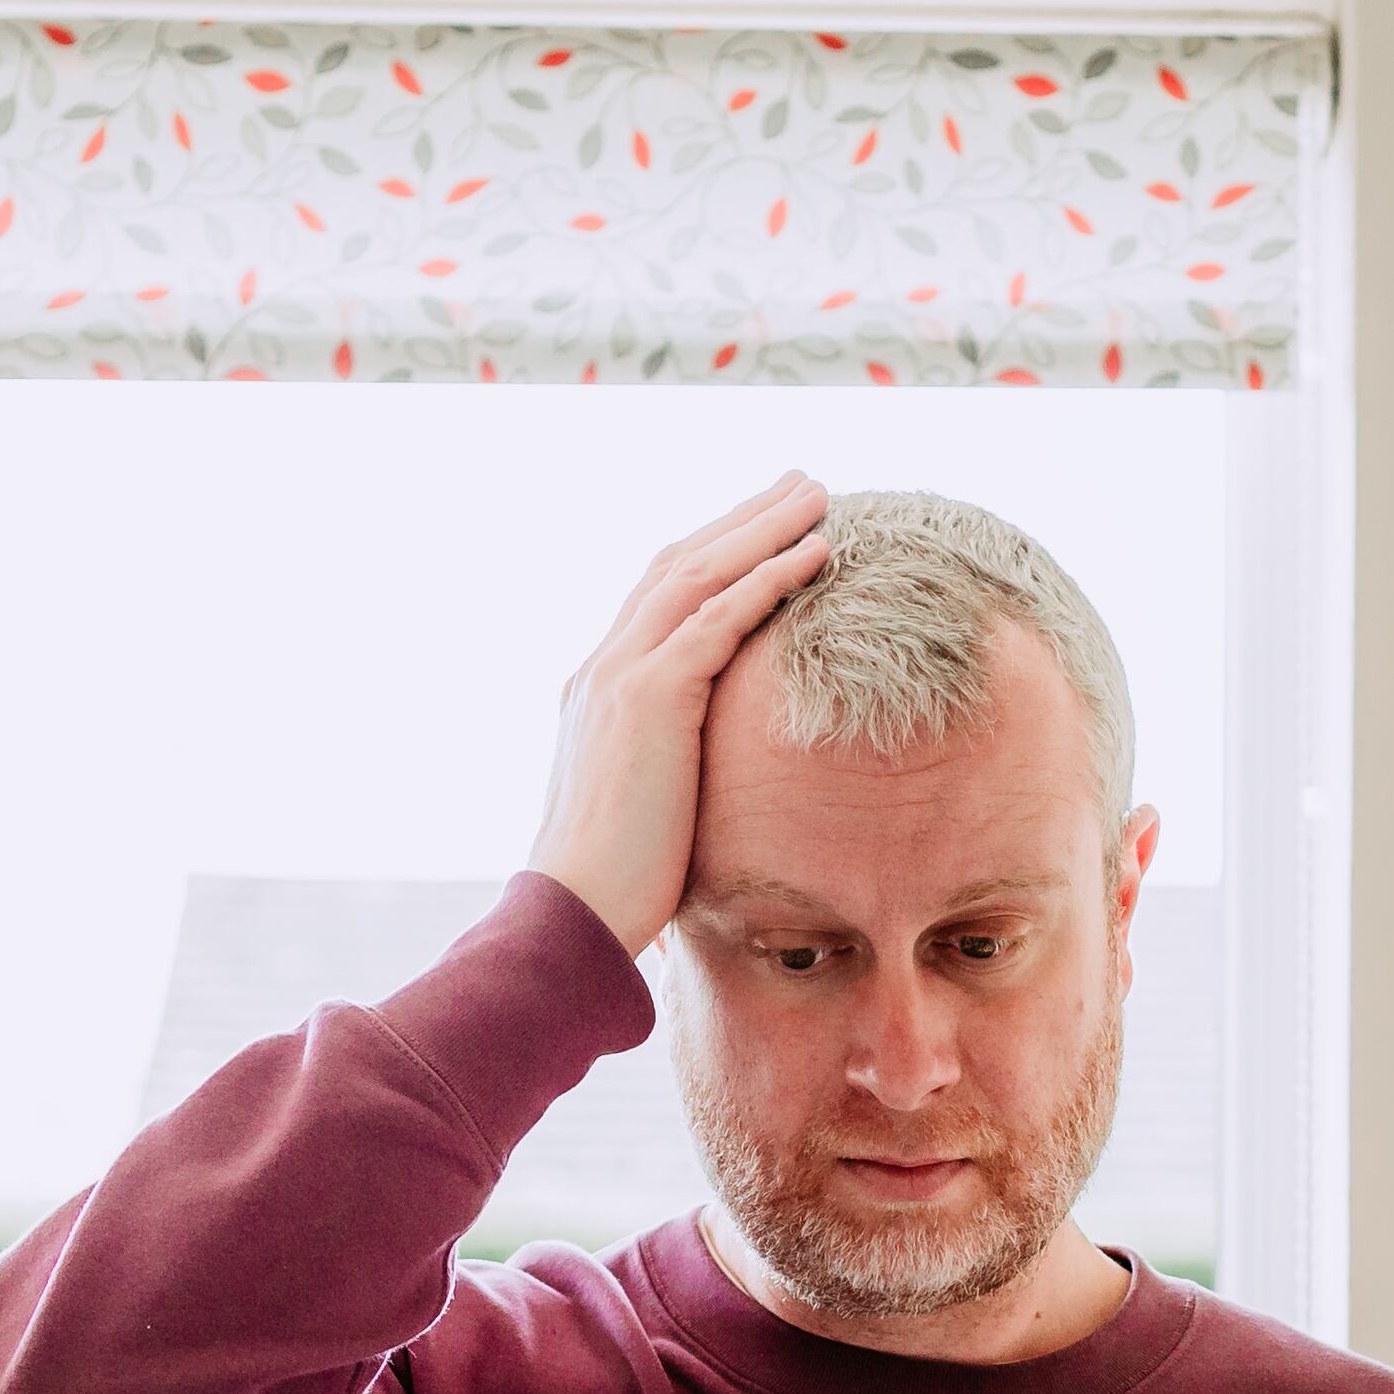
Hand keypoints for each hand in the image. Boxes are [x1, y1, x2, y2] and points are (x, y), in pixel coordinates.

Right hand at [529, 473, 832, 956]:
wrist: (573, 911)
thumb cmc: (615, 885)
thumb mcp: (645, 808)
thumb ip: (669, 771)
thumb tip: (712, 787)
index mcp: (600, 686)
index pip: (660, 595)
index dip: (714, 552)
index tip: (764, 526)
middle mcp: (605, 665)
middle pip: (682, 563)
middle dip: (745, 518)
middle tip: (802, 482)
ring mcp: (622, 675)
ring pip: (702, 573)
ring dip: (765, 527)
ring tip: (820, 495)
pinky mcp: (652, 698)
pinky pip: (721, 618)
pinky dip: (771, 579)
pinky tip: (817, 553)